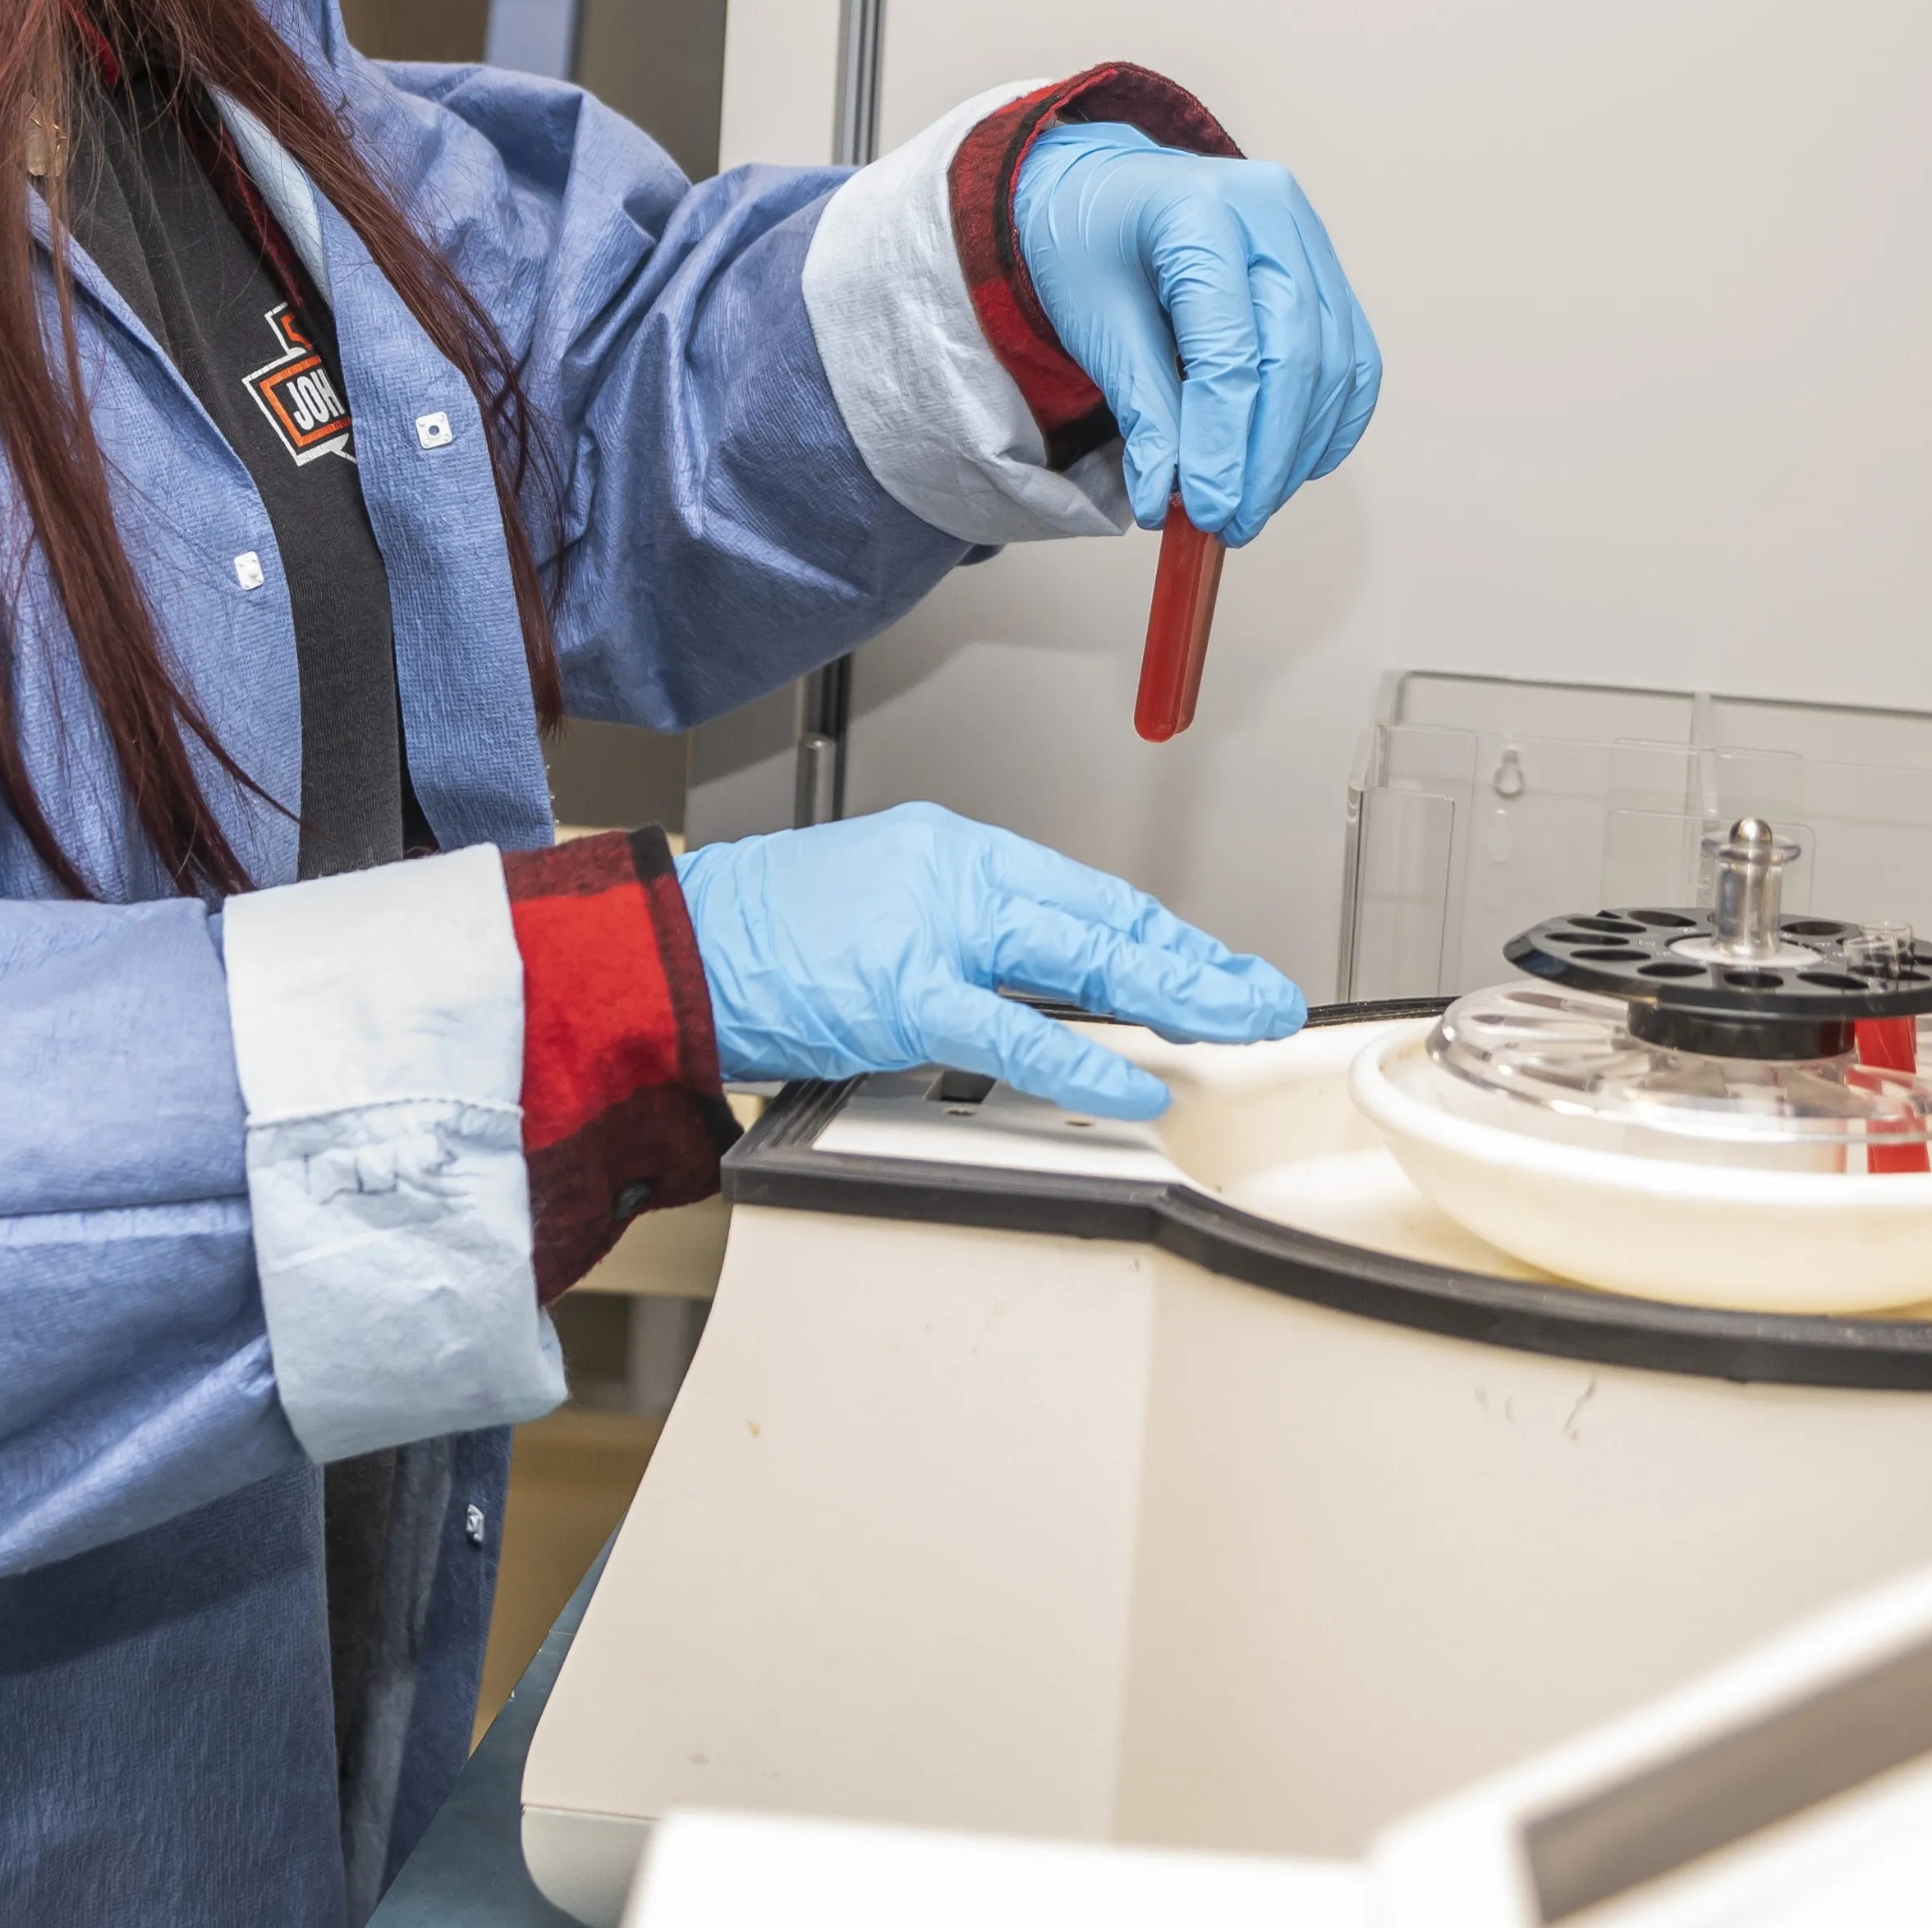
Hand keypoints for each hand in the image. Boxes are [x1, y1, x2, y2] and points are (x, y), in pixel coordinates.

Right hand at [677, 803, 1306, 1118]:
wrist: (669, 946)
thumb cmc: (756, 941)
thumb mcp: (877, 917)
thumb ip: (956, 953)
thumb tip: (1025, 1002)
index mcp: (951, 854)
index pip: (1083, 896)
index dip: (1160, 935)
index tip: (1212, 964)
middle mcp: (955, 875)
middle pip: (1104, 919)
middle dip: (1194, 962)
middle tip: (1261, 994)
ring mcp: (932, 929)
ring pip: (1083, 959)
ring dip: (1172, 994)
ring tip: (1236, 1020)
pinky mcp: (902, 992)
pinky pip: (1013, 1031)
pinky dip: (1084, 1059)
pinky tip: (1139, 1078)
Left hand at [1012, 124, 1381, 541]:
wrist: (1104, 191)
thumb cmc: (1090, 244)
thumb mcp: (1093, 322)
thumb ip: (1140, 407)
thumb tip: (1166, 496)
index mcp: (1198, 210)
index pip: (1230, 348)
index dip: (1223, 442)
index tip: (1205, 509)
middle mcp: (1270, 212)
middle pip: (1297, 357)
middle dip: (1268, 457)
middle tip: (1233, 522)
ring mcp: (1308, 235)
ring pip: (1337, 363)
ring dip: (1300, 450)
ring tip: (1252, 504)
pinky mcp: (1326, 268)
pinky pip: (1353, 357)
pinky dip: (1331, 421)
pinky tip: (1293, 465)